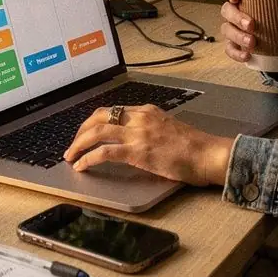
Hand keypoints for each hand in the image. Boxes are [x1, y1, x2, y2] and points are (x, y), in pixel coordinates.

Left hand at [63, 103, 233, 186]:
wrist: (207, 154)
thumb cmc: (194, 147)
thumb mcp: (168, 128)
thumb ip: (149, 129)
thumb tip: (131, 141)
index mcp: (147, 111)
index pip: (112, 110)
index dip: (93, 122)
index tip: (85, 132)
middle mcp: (140, 118)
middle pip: (99, 116)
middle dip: (80, 131)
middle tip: (72, 145)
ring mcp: (138, 133)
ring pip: (97, 132)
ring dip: (78, 144)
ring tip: (70, 156)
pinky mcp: (138, 151)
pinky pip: (104, 152)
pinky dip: (88, 158)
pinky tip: (82, 166)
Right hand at [220, 0, 277, 65]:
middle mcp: (239, 13)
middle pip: (227, 10)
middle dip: (237, 17)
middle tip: (251, 25)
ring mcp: (235, 30)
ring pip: (227, 30)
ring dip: (237, 36)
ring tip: (252, 43)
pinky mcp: (237, 46)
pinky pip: (230, 49)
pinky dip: (236, 53)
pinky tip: (246, 56)